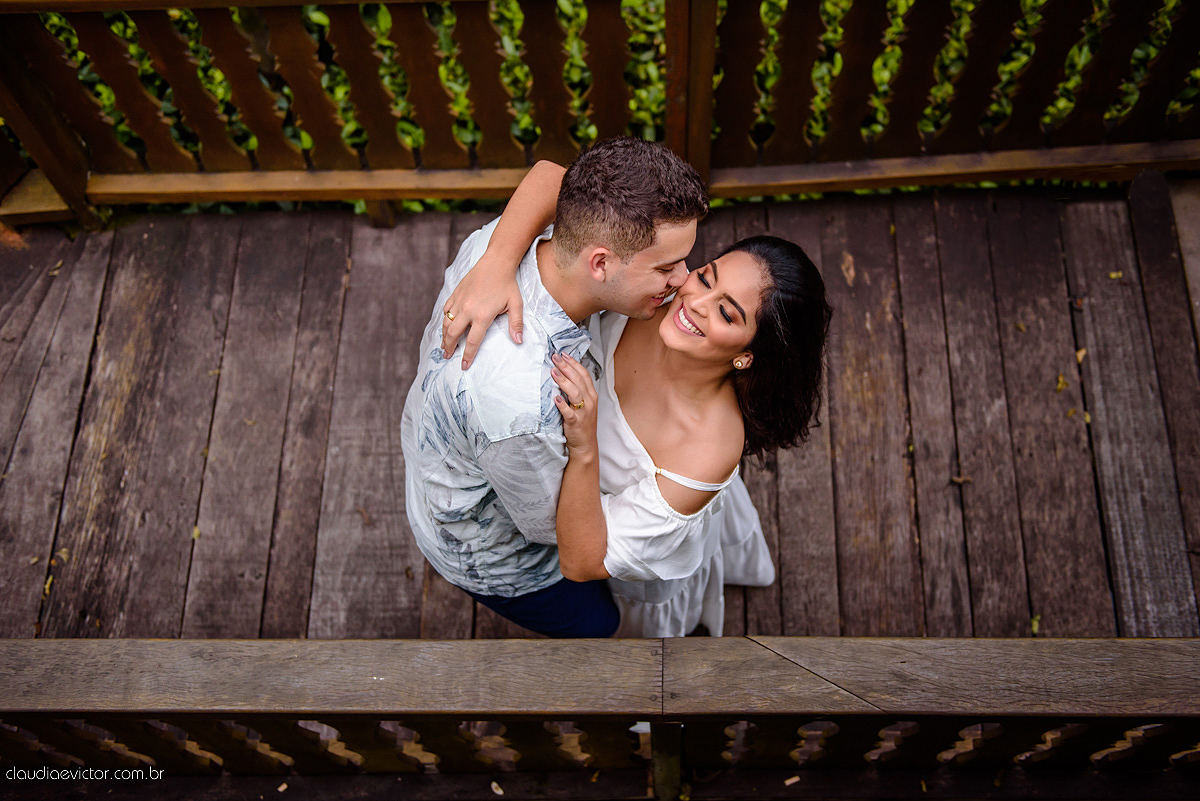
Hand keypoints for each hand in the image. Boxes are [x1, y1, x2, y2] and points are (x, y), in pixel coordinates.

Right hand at [441, 250, 524, 368]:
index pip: (473, 341)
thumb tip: (518, 341)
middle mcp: (468, 310)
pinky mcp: (456, 293)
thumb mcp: (516, 304)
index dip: (467, 355)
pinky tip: (445, 325)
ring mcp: (460, 301)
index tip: (463, 365)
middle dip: (449, 347)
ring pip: (447, 323)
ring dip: (444, 336)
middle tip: (447, 356)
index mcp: (482, 316)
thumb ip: (516, 324)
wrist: (496, 263)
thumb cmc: (507, 284)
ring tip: (443, 345)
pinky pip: (446, 309)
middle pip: (454, 334)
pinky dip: (444, 319)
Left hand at [551, 353, 598, 456]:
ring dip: (564, 381)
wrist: (585, 444)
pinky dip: (562, 405)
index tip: (562, 354)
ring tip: (553, 372)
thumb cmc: (582, 422)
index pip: (583, 374)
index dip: (573, 363)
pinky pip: (569, 412)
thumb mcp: (583, 403)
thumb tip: (564, 373)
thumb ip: (577, 389)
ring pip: (575, 393)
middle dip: (566, 367)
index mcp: (591, 394)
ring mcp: (583, 412)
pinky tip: (555, 398)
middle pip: (578, 380)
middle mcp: (589, 401)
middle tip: (555, 358)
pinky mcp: (575, 422)